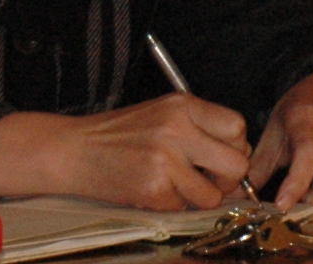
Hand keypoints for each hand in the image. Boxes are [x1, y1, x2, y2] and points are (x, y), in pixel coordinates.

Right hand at [0, 97, 251, 210]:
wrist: (73, 150)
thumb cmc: (118, 135)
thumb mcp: (161, 115)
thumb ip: (199, 131)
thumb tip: (239, 162)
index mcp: (180, 105)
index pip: (237, 126)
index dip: (233, 146)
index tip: (218, 155)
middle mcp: (177, 128)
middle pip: (237, 162)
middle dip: (227, 178)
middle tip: (206, 178)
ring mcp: (166, 159)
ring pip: (214, 194)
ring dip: (198, 197)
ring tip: (173, 184)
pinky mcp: (155, 188)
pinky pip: (185, 207)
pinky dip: (172, 204)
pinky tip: (151, 188)